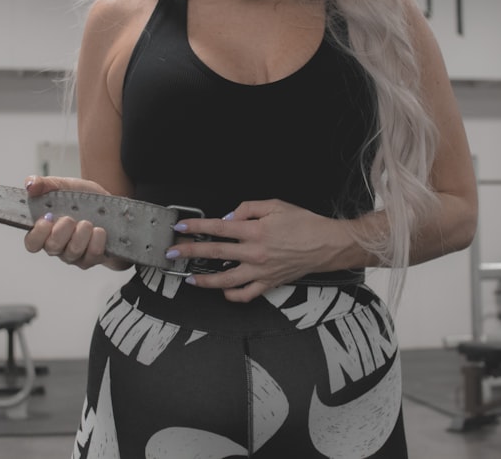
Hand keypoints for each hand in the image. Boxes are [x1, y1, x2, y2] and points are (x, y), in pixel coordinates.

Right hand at [21, 176, 131, 270]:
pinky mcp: (92, 258)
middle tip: (70, 219)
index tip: (46, 220)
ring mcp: (74, 254)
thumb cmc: (83, 199)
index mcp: (46, 230)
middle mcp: (58, 245)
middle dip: (61, 232)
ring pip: (72, 252)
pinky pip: (92, 255)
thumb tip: (30, 185)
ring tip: (88, 222)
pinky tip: (100, 230)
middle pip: (51, 248)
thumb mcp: (64, 185)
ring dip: (81, 234)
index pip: (32, 242)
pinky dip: (97, 240)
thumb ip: (44, 184)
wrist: (111, 206)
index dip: (37, 234)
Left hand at [165, 199, 354, 302]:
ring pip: (225, 280)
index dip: (196, 227)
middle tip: (173, 252)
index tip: (181, 228)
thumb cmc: (305, 223)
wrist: (327, 244)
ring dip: (204, 280)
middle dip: (190, 252)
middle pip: (215, 253)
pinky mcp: (269, 283)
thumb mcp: (276, 205)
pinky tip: (222, 291)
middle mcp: (255, 253)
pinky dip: (231, 295)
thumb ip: (248, 209)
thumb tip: (228, 217)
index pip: (218, 228)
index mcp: (256, 231)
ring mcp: (261, 271)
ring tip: (190, 278)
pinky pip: (246, 294)